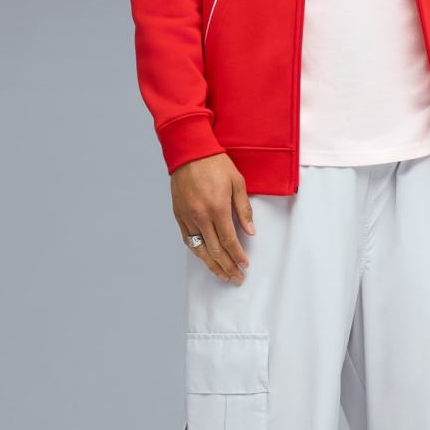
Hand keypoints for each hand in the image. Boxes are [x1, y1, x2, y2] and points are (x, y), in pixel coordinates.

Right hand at [171, 153, 254, 282]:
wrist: (189, 152)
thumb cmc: (215, 163)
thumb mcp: (237, 182)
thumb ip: (244, 209)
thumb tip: (250, 231)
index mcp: (217, 207)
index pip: (228, 240)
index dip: (237, 256)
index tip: (244, 265)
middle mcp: (200, 215)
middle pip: (214, 250)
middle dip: (227, 267)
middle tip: (236, 278)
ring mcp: (187, 216)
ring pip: (199, 249)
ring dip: (211, 265)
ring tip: (222, 276)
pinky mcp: (178, 215)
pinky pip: (188, 239)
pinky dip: (197, 252)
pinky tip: (205, 259)